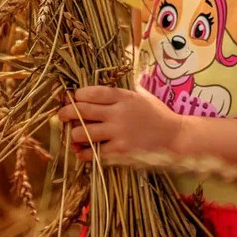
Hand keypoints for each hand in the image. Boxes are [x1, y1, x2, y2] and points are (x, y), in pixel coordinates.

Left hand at [55, 85, 184, 162]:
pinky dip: (84, 154)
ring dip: (73, 135)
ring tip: (74, 137)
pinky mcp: (119, 152)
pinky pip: (92, 154)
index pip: (91, 92)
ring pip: (82, 133)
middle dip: (66, 112)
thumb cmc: (158, 115)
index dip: (77, 95)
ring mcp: (118, 134)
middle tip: (61, 115)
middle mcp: (118, 113)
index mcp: (124, 97)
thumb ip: (124, 90)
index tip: (73, 98)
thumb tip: (107, 82)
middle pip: (81, 111)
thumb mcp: (142, 96)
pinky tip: (83, 152)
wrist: (175, 138)